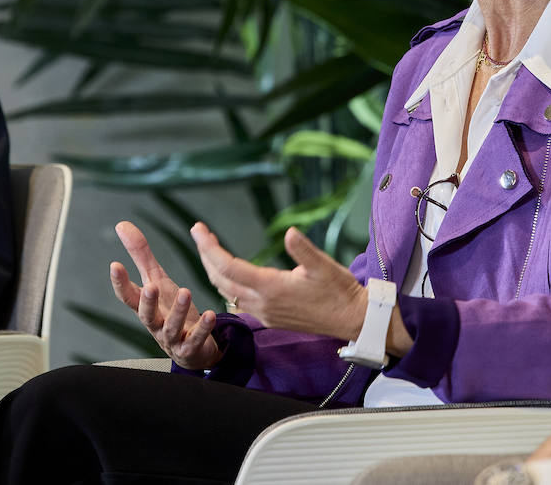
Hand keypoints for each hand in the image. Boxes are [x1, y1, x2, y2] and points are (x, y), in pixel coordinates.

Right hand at [109, 222, 221, 370]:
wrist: (191, 345)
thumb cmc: (169, 309)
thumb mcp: (156, 280)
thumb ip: (140, 255)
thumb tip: (121, 225)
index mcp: (145, 307)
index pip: (127, 296)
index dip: (120, 283)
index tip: (115, 265)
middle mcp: (155, 324)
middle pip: (146, 315)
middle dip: (148, 302)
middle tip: (150, 286)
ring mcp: (172, 338)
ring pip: (172, 327)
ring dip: (178, 311)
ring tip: (186, 293)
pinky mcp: (190, 348)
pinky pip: (196, 339)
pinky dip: (203, 328)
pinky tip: (210, 315)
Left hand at [191, 223, 369, 343]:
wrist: (352, 319)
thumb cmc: (340, 291)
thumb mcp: (324, 266)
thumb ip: (304, 250)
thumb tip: (289, 232)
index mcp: (272, 288)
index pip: (228, 266)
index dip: (209, 248)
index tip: (198, 230)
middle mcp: (263, 303)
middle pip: (220, 279)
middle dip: (206, 255)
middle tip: (199, 232)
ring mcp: (265, 313)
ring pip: (227, 291)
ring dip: (213, 270)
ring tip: (209, 248)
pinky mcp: (270, 318)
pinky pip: (239, 300)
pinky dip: (226, 283)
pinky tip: (229, 272)